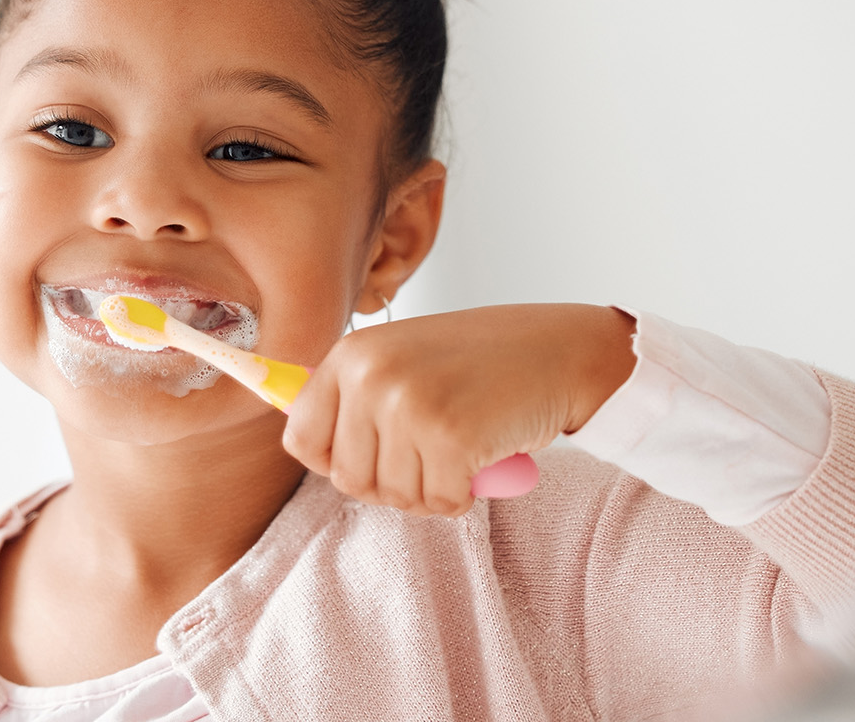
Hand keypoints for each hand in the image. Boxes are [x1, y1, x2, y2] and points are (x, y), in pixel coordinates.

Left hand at [281, 304, 635, 516]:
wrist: (559, 350)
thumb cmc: (481, 363)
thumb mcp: (402, 360)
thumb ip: (354, 398)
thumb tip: (296, 436)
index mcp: (350, 354)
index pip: (300, 439)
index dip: (337, 461)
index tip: (374, 454)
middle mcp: (370, 375)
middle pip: (347, 479)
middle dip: (391, 481)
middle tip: (432, 451)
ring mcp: (408, 405)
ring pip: (394, 497)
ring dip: (432, 488)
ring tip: (461, 445)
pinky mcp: (450, 437)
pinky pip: (440, 503)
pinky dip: (465, 495)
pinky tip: (483, 456)